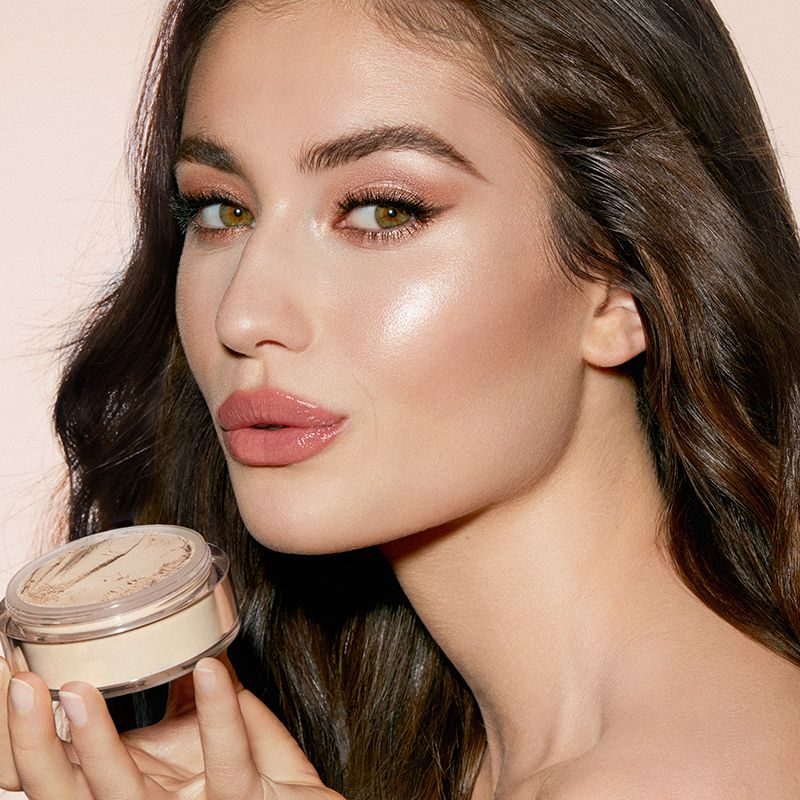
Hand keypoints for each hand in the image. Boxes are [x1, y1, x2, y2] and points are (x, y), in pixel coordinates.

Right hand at [0, 655, 345, 798]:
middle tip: (20, 686)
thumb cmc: (257, 777)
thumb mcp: (207, 734)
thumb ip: (185, 697)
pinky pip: (227, 761)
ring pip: (121, 795)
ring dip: (94, 742)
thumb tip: (175, 644)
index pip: (58, 769)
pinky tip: (209, 670)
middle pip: (63, 794)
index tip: (7, 676)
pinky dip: (219, 712)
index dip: (23, 734)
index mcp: (128, 788)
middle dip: (32, 745)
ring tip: (78, 689)